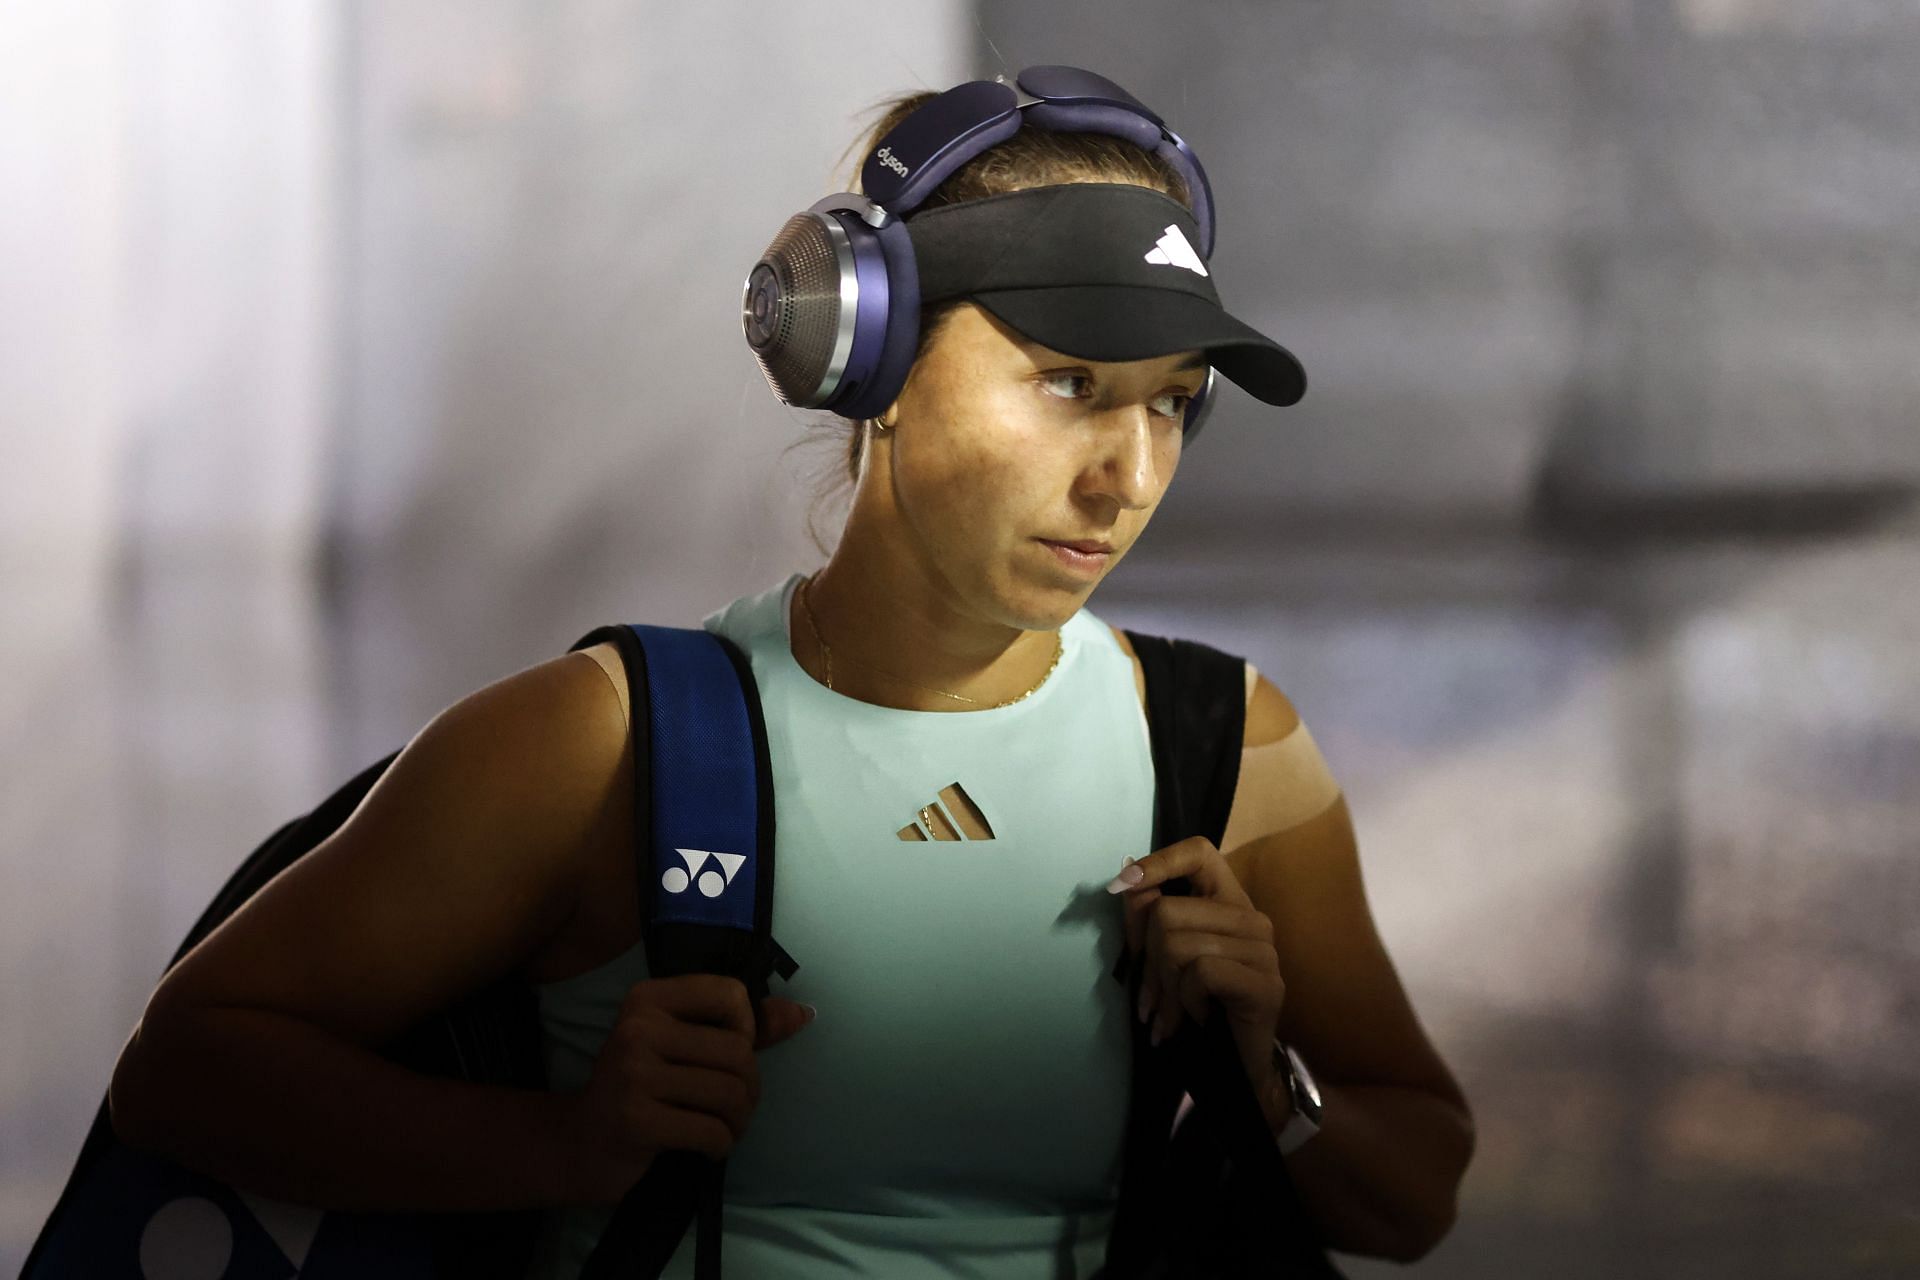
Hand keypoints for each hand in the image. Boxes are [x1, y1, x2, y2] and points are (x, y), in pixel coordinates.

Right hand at [562, 974, 814, 1204]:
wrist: (581, 1142)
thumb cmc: (642, 1087)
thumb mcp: (682, 1045)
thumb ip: (742, 1028)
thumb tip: (804, 1014)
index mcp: (647, 998)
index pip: (730, 993)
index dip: (748, 1029)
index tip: (732, 1054)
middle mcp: (637, 1027)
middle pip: (737, 1052)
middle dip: (750, 1089)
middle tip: (736, 1109)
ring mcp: (632, 1073)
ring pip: (729, 1094)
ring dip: (739, 1122)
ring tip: (726, 1129)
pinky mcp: (635, 1119)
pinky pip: (711, 1132)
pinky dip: (721, 1146)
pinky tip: (708, 1148)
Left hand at [1111, 836, 1285, 1102]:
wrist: (1237, 1068)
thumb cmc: (1200, 1008)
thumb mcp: (1167, 960)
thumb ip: (1148, 919)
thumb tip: (1124, 882)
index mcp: (1229, 902)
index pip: (1199, 852)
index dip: (1158, 863)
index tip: (1123, 886)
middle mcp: (1251, 918)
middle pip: (1166, 912)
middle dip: (1148, 962)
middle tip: (1153, 1001)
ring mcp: (1263, 950)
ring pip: (1178, 944)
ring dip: (1164, 990)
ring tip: (1171, 1015)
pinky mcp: (1265, 984)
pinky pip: (1200, 974)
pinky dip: (1186, 1002)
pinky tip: (1199, 1018)